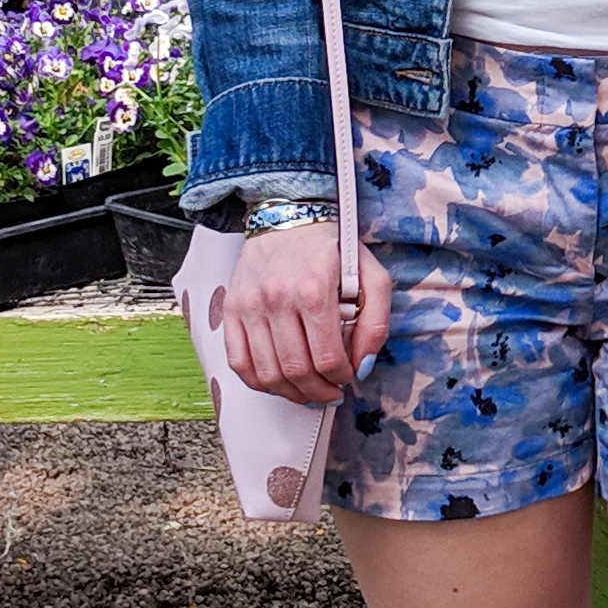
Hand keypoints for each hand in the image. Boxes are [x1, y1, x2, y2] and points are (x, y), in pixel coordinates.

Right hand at [222, 219, 393, 406]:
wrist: (288, 215)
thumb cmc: (332, 247)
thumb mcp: (371, 276)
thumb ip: (375, 322)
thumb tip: (363, 366)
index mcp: (314, 290)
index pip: (328, 358)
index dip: (342, 378)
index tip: (347, 376)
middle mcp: (277, 299)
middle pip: (297, 371)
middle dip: (319, 391)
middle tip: (331, 392)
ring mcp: (249, 306)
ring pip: (267, 373)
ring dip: (291, 393)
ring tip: (307, 391)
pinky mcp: (231, 309)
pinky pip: (238, 362)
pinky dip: (258, 382)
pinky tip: (278, 382)